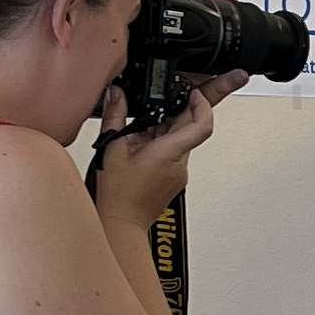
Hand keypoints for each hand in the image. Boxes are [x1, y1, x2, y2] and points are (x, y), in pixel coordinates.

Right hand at [91, 80, 219, 226]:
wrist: (122, 222)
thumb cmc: (118, 195)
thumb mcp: (111, 149)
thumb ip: (115, 116)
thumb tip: (116, 94)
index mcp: (169, 152)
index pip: (202, 124)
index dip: (203, 103)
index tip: (193, 92)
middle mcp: (180, 163)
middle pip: (192, 128)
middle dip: (182, 109)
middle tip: (173, 96)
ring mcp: (179, 172)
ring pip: (182, 140)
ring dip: (168, 127)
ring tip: (145, 126)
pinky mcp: (174, 178)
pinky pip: (175, 153)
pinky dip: (164, 142)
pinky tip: (144, 143)